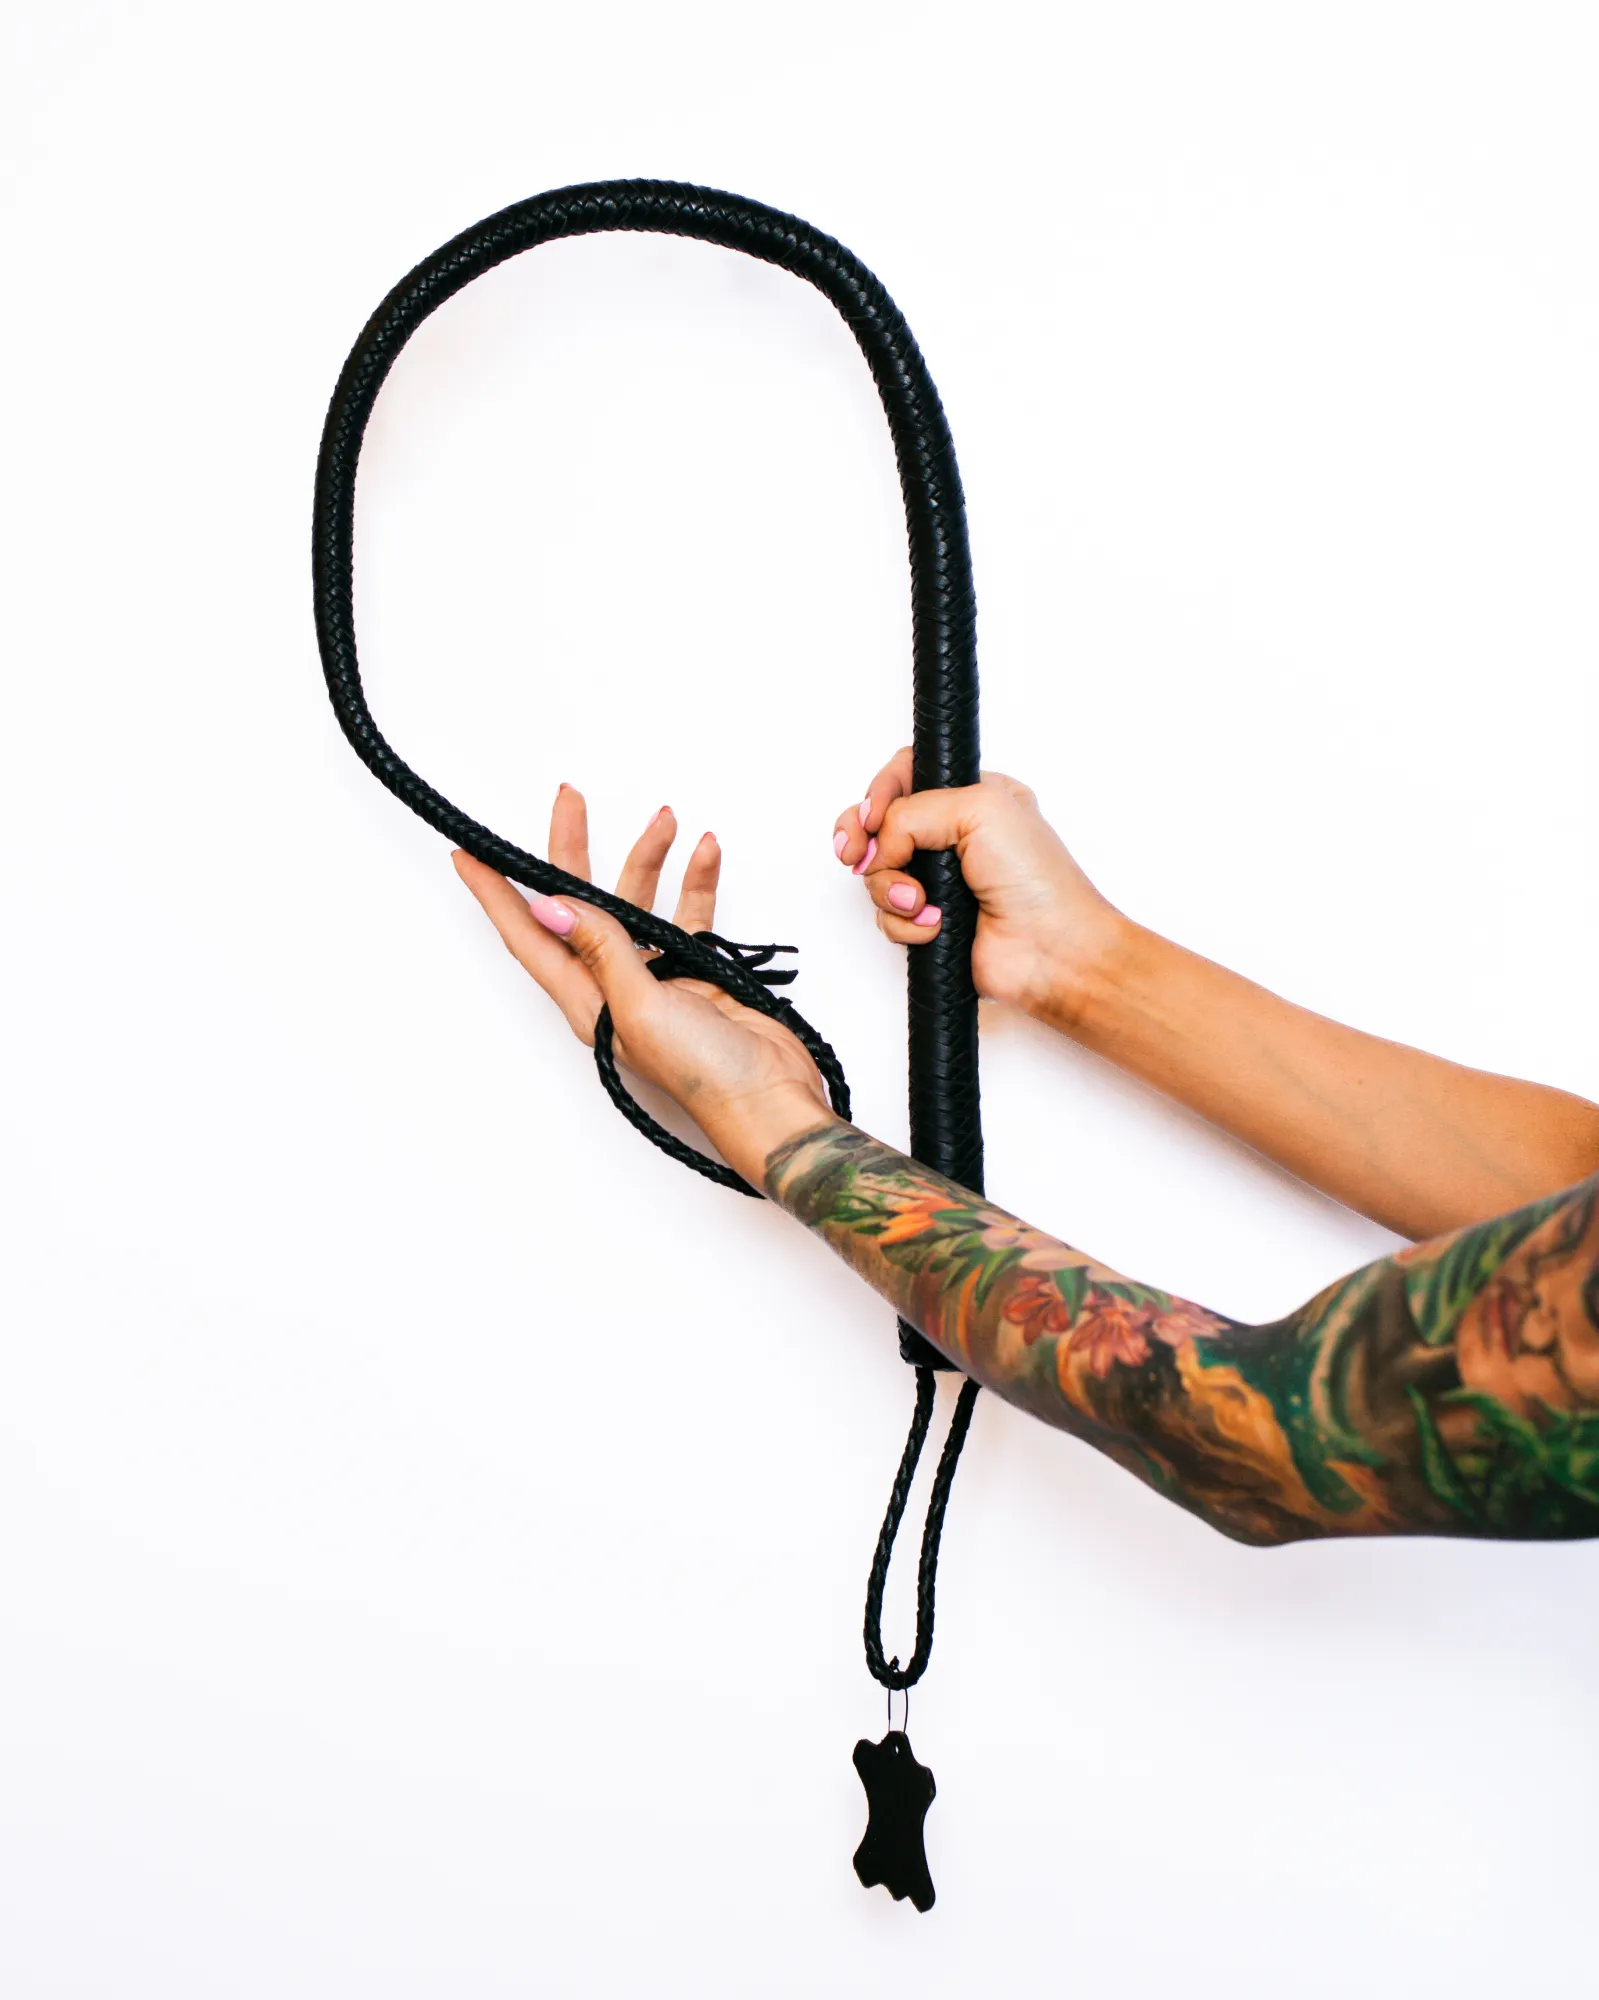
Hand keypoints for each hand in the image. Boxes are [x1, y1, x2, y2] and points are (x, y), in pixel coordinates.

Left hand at [452, 785, 834, 1185]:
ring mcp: (655, 977)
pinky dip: (697, 883)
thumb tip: (550, 905)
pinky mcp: (697, 972)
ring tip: (666, 819)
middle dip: (573, 850)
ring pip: (639, 902)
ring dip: (649, 859)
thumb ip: (602, 950)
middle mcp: (612, 985)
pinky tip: (706, 852)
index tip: (468, 854)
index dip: (495, 894)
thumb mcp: (642, 1006)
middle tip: (570, 799)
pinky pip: (690, 915)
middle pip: (580, 904)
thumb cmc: (705, 1073)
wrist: (771, 1100)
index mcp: (586, 1000)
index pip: (528, 936)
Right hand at [832, 748, 1126, 1019]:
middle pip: (879, 825)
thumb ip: (912, 811)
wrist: (1052, 949)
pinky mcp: (929, 920)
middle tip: (855, 853)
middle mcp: (951, 837)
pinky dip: (904, 922)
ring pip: (877, 874)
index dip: (879, 793)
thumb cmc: (1038, 880)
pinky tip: (935, 924)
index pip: (905, 776)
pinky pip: (886, 916)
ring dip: (890, 887)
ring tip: (919, 900)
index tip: (872, 816)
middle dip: (862, 839)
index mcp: (971, 797)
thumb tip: (880, 841)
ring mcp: (938, 881)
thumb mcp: (978, 808)